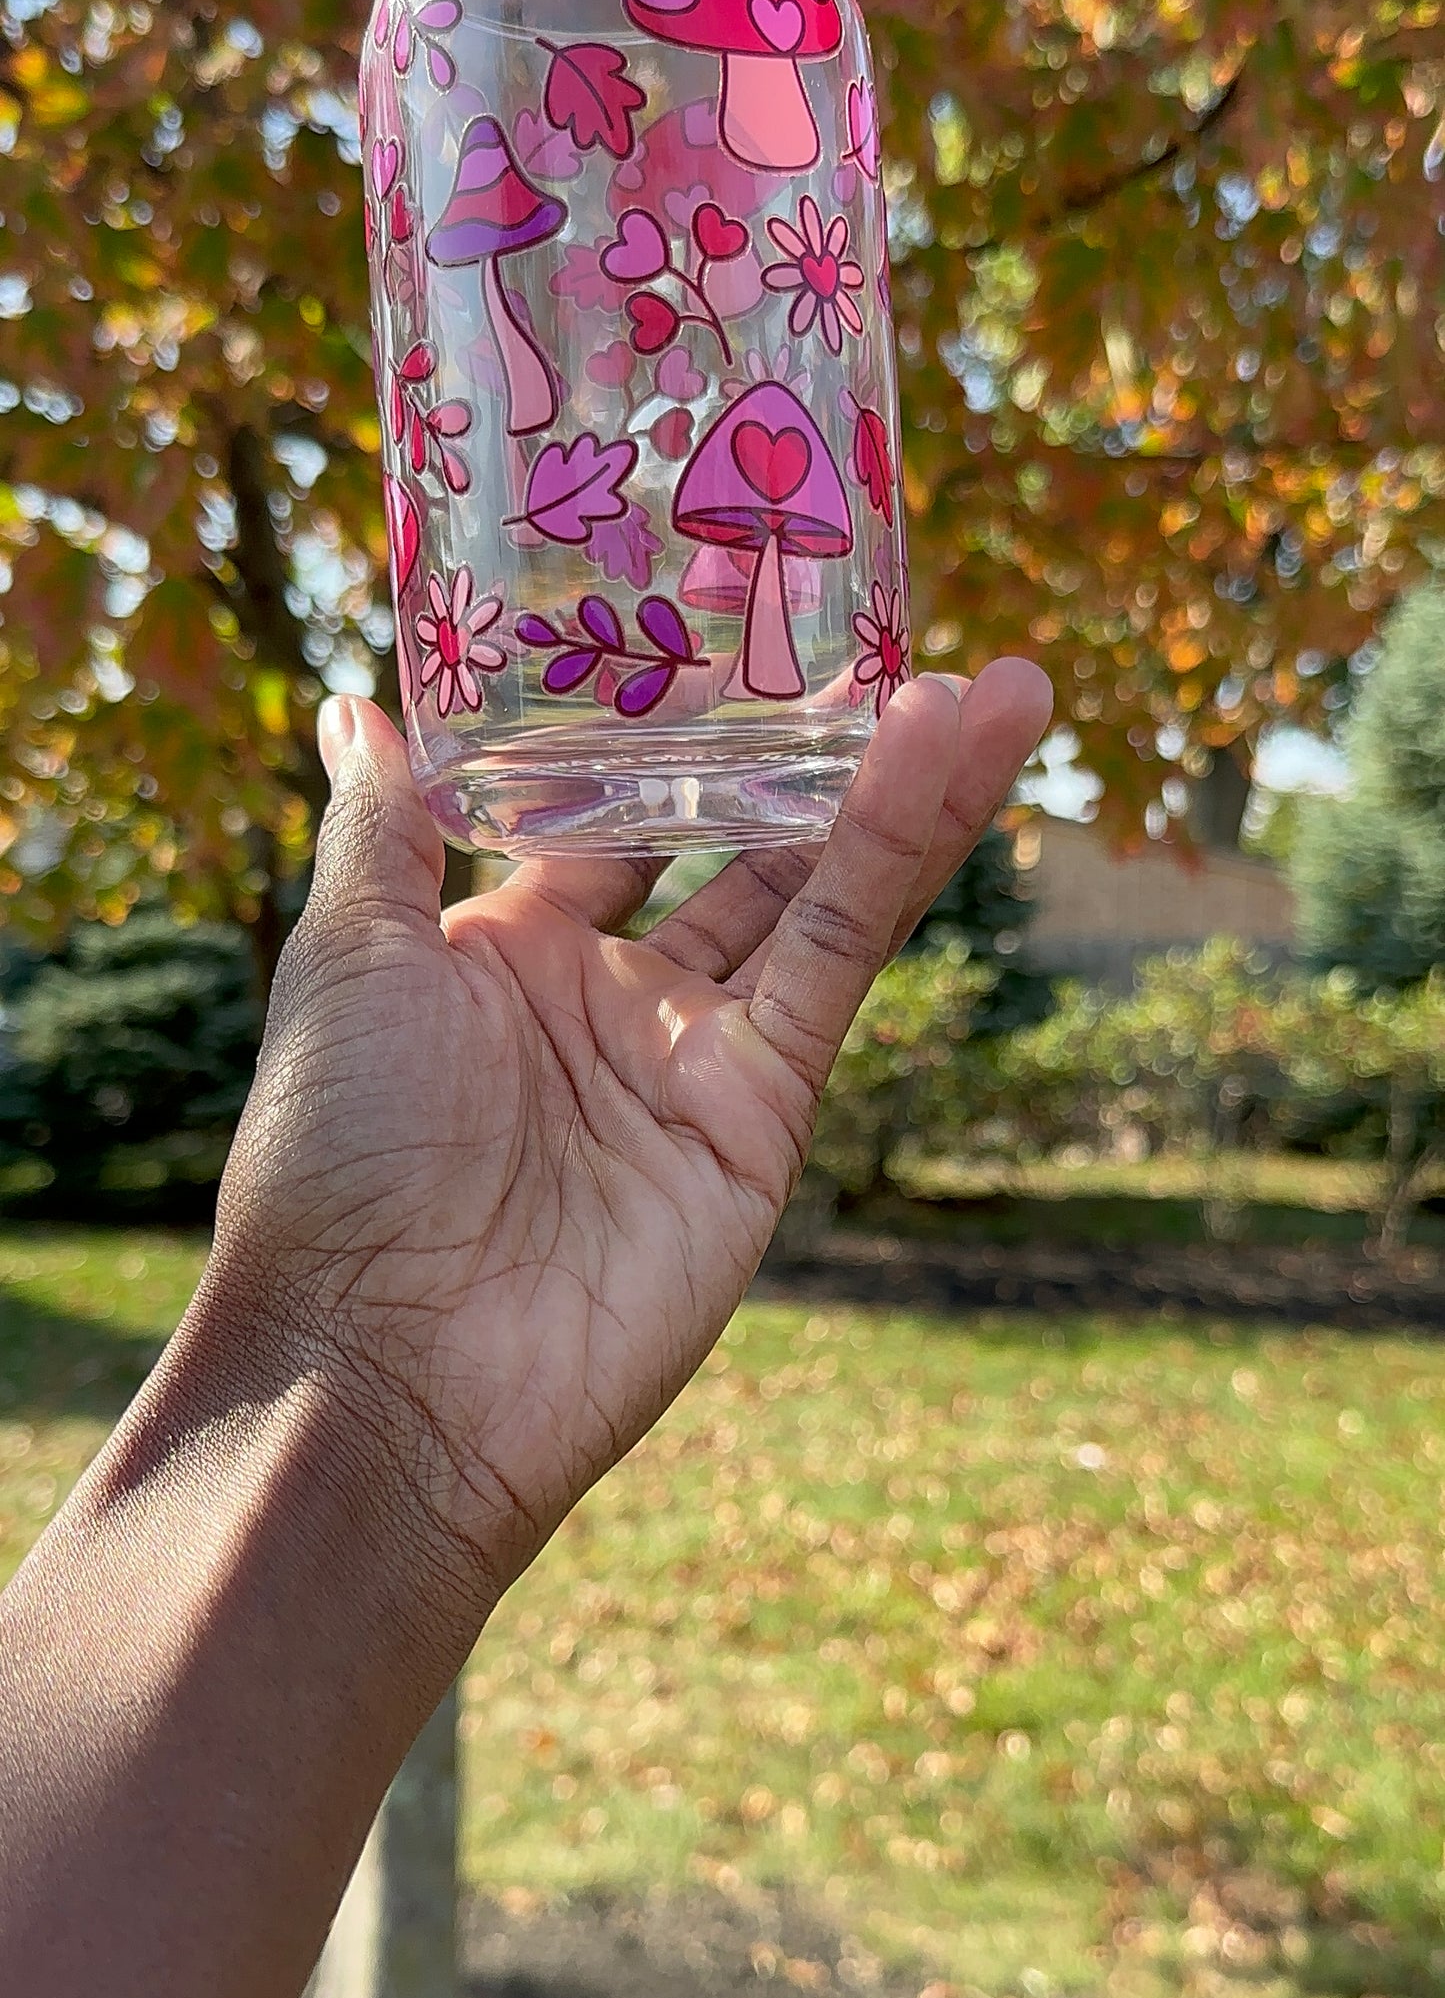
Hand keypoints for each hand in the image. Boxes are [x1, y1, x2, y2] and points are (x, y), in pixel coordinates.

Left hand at [213, 663, 1050, 1613]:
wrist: (387, 1368)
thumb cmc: (333, 1161)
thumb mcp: (346, 962)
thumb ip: (381, 830)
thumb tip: (357, 702)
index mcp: (499, 955)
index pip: (610, 819)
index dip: (675, 732)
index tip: (741, 629)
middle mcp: (607, 1001)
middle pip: (739, 852)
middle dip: (820, 760)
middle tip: (898, 643)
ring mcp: (692, 1062)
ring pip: (816, 898)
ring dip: (904, 791)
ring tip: (993, 682)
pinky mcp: (760, 1120)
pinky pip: (836, 971)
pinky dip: (894, 863)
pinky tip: (950, 759)